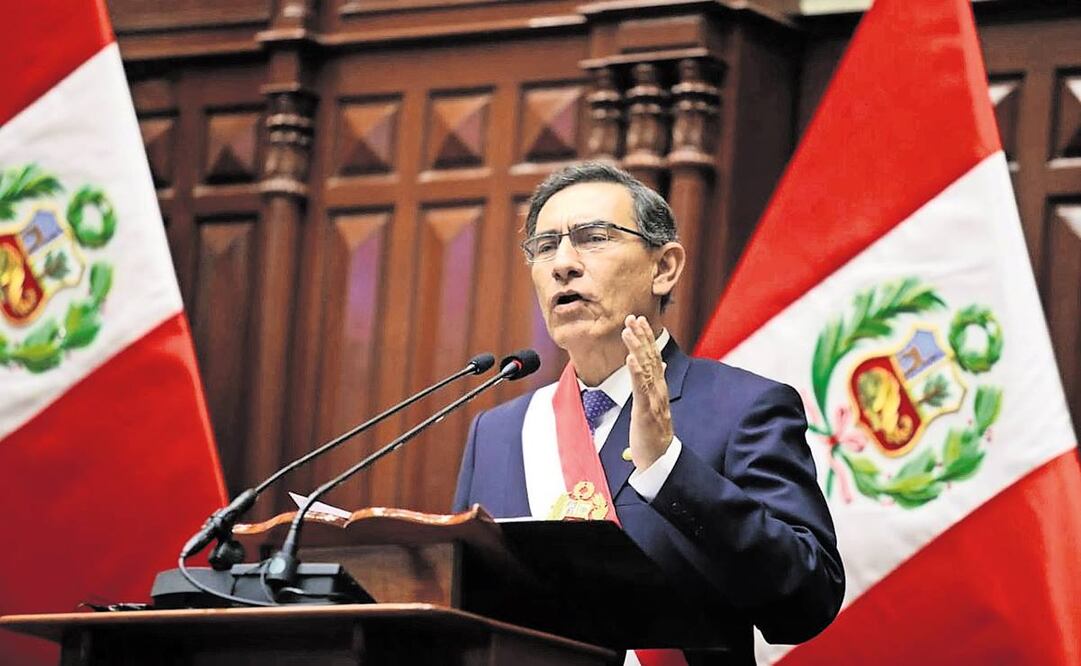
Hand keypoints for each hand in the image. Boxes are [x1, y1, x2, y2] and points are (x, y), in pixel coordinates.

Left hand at [622, 314, 672, 470]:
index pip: (654, 358)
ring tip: (628, 331)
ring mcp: (654, 400)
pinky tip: (630, 358)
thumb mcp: (655, 405)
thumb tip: (661, 364)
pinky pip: (641, 389)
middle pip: (651, 358)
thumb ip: (657, 383)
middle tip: (632, 317)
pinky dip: (636, 372)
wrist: (661, 461)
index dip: (646, 338)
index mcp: (660, 389)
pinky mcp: (646, 412)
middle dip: (641, 336)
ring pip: (646, 369)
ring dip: (637, 348)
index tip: (639, 321)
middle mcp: (659, 391)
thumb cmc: (655, 435)